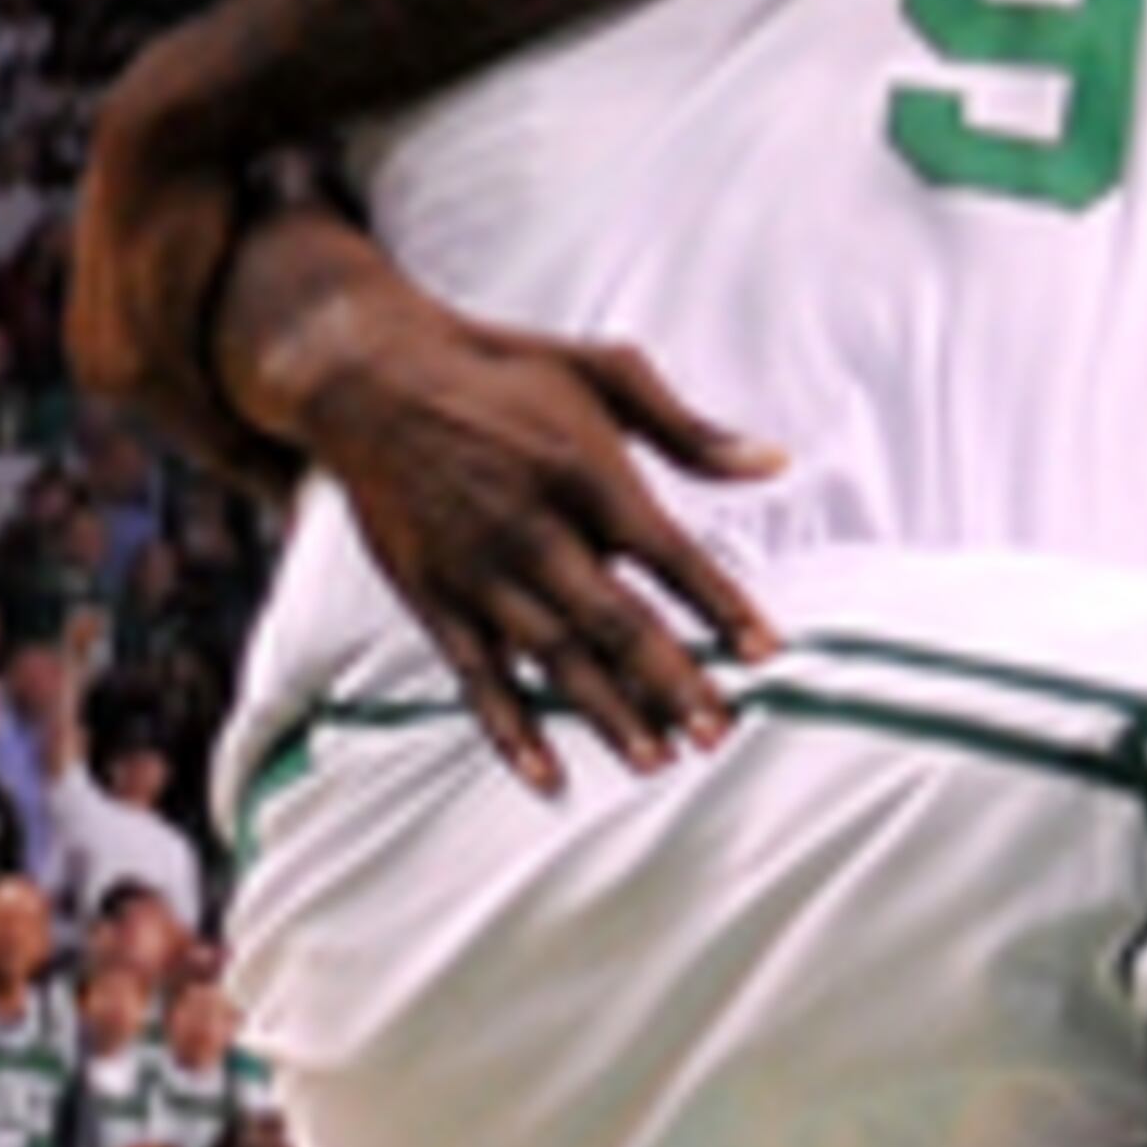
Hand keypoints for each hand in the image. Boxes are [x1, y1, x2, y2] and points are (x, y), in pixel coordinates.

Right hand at [276, 251, 783, 794]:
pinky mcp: (435, 598)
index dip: (721, 606)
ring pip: (553, 657)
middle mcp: (534, 528)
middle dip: (671, 683)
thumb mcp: (603, 370)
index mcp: (585, 470)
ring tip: (655, 761)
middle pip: (616, 621)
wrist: (372, 379)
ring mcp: (481, 570)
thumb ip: (689, 428)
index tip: (765, 653)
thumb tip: (773, 461)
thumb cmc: (499, 370)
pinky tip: (546, 776)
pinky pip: (477, 677)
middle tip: (719, 733)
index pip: (670, 553)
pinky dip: (510, 730)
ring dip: (606, 714)